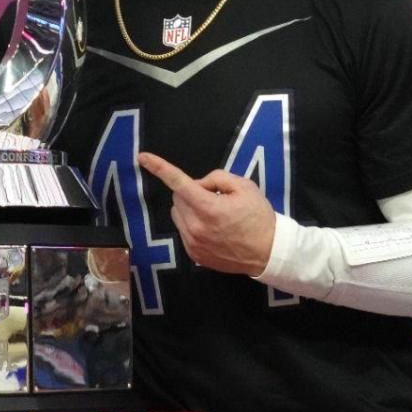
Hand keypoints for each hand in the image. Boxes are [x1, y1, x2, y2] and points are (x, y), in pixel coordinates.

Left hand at [137, 152, 276, 275]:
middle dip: (190, 192)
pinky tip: (213, 229)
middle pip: (177, 198)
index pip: (178, 182)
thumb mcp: (244, 187)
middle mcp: (195, 226)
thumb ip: (217, 178)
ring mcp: (193, 243)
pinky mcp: (194, 255)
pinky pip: (183, 231)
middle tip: (214, 197)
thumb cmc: (259, 217)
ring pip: (177, 214)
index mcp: (208, 207)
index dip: (159, 167)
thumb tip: (199, 184)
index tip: (142, 157)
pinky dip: (192, 224)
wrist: (269, 252)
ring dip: (189, 208)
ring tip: (214, 214)